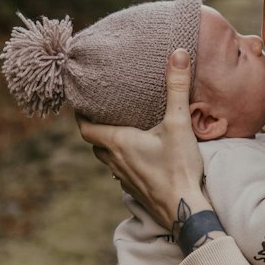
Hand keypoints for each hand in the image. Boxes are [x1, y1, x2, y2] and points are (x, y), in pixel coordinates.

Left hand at [77, 49, 209, 230]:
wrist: (185, 211)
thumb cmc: (178, 168)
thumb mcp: (178, 123)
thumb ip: (176, 88)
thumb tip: (178, 54)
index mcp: (118, 142)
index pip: (85, 127)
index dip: (79, 114)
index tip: (80, 102)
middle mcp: (115, 161)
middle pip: (94, 142)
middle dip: (94, 127)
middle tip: (101, 111)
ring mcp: (124, 178)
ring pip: (106, 158)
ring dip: (107, 144)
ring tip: (117, 130)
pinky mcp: (135, 190)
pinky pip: (120, 171)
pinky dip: (121, 160)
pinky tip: (137, 155)